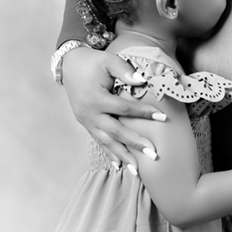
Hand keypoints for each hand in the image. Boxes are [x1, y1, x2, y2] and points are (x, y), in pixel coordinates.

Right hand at [61, 46, 167, 167]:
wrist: (69, 65)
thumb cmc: (92, 62)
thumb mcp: (108, 60)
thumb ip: (125, 70)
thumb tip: (142, 81)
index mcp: (96, 99)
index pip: (124, 109)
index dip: (144, 113)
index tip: (163, 117)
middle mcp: (89, 114)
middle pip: (115, 132)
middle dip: (134, 144)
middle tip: (153, 154)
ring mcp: (86, 121)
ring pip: (106, 142)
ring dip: (122, 156)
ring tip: (136, 171)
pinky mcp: (85, 124)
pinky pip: (98, 141)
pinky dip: (109, 153)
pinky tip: (118, 165)